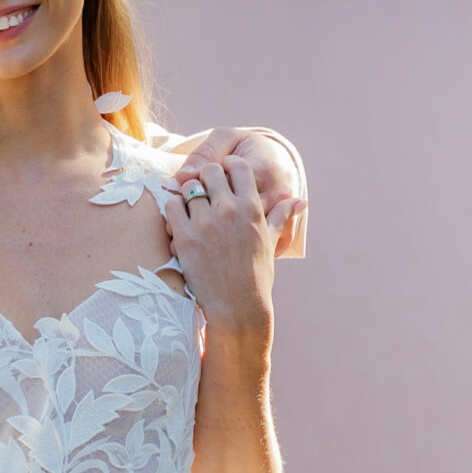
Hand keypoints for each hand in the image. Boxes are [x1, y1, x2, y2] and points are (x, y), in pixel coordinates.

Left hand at [167, 157, 280, 343]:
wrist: (237, 306)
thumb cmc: (256, 275)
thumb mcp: (270, 242)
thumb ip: (281, 215)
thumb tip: (299, 200)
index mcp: (252, 207)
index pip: (238, 166)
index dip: (228, 166)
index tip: (222, 174)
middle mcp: (230, 211)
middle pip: (210, 171)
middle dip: (205, 177)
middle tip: (203, 190)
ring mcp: (206, 224)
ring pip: (188, 187)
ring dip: (187, 194)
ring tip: (190, 207)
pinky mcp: (185, 239)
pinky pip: (171, 207)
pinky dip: (173, 209)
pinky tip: (179, 220)